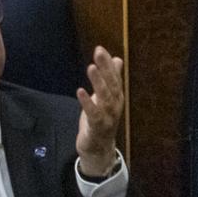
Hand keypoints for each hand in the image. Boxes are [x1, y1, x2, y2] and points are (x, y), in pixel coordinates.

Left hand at [75, 45, 124, 177]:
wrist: (98, 147)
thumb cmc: (101, 119)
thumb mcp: (105, 97)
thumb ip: (111, 78)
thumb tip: (117, 59)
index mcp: (116, 98)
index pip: (114, 78)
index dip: (108, 64)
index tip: (100, 48)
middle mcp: (115, 106)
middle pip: (111, 85)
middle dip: (105, 68)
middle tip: (98, 52)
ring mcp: (108, 117)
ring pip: (105, 98)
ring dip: (98, 82)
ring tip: (91, 67)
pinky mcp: (97, 127)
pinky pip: (93, 114)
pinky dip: (87, 102)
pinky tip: (80, 91)